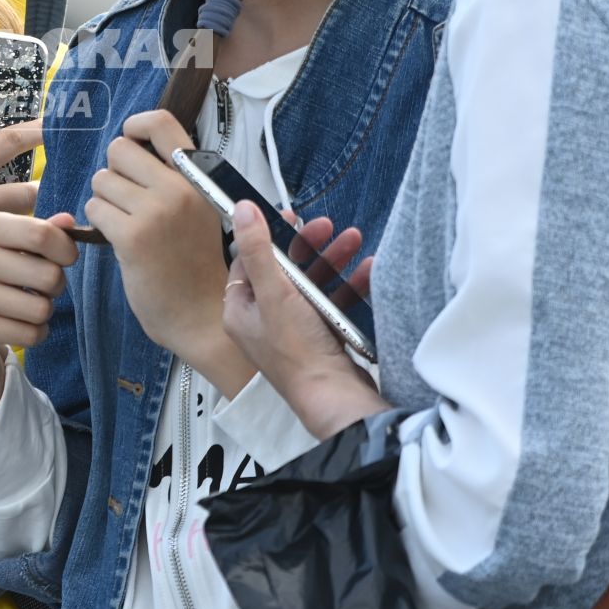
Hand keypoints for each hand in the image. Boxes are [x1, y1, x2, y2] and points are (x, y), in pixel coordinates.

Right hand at [0, 121, 42, 303]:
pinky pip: (2, 263)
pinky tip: (16, 264)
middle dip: (46, 194)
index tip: (60, 125)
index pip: (7, 143)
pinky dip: (11, 260)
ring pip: (21, 233)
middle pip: (30, 194)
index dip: (38, 131)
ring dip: (34, 233)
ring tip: (43, 237)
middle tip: (59, 194)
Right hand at [0, 212, 77, 367]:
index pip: (42, 235)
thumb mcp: (4, 241)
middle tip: (42, 287)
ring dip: (44, 312)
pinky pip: (29, 335)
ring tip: (29, 307)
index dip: (65, 250)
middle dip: (57, 285)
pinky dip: (35, 334)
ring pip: (41, 310)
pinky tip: (21, 325)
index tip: (64, 258)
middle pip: (49, 276)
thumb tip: (70, 223)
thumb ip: (39, 230)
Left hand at [85, 112, 234, 367]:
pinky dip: (99, 223)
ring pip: (102, 180)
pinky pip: (95, 209)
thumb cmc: (196, 262)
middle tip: (127, 198)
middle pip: (119, 149)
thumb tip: (132, 144)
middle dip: (114, 171)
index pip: (160, 123)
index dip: (135, 125)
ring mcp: (156, 212)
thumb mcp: (200, 209)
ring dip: (105, 200)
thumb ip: (174, 178)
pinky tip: (119, 240)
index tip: (131, 142)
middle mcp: (180, 188)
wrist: (202, 314)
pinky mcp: (132, 237)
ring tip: (127, 223)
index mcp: (199, 177)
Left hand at [222, 201, 386, 438]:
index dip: (268, 236)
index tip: (289, 217)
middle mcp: (264, 321)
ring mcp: (294, 331)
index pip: (248, 262)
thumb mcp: (275, 293)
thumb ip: (259, 250)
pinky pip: (333, 304)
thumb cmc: (298, 352)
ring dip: (333, 261)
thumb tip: (240, 210)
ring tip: (354, 240)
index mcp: (241, 310)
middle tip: (329, 227)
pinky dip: (349, 287)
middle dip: (309, 246)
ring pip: (312, 285)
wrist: (335, 398)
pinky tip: (368, 271)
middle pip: (284, 270)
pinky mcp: (321, 339)